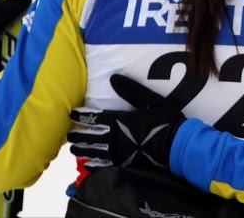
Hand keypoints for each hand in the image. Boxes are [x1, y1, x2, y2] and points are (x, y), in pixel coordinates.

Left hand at [68, 74, 184, 170]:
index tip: (72, 114)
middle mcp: (114, 137)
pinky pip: (103, 166)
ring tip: (73, 149)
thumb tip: (113, 77)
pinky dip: (93, 166)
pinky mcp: (123, 164)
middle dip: (78, 135)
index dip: (82, 116)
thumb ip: (131, 90)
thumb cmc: (164, 120)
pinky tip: (87, 165)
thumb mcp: (150, 100)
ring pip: (93, 151)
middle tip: (69, 135)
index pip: (95, 117)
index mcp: (119, 120)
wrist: (174, 145)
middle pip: (90, 136)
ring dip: (82, 150)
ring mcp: (117, 153)